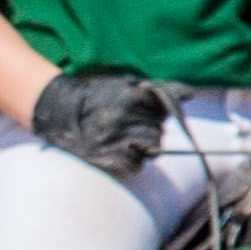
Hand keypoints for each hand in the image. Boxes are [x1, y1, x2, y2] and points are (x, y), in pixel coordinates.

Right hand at [27, 67, 171, 179]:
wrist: (59, 110)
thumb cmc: (97, 96)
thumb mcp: (126, 84)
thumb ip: (159, 89)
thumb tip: (191, 94)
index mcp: (131, 96)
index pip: (167, 106)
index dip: (162, 111)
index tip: (154, 113)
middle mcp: (124, 116)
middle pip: (160, 130)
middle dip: (151, 129)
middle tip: (130, 126)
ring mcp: (115, 138)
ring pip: (153, 148)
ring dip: (144, 146)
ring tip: (124, 138)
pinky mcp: (106, 157)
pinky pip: (136, 166)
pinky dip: (132, 162)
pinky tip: (119, 151)